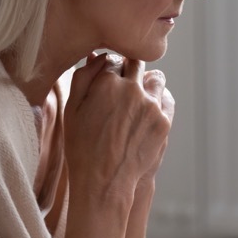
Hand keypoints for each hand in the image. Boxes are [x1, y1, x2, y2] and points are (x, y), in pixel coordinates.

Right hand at [64, 52, 174, 203]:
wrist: (104, 180)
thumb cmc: (82, 146)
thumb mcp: (72, 110)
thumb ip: (83, 78)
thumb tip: (97, 57)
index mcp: (106, 82)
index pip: (113, 59)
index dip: (110, 68)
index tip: (108, 78)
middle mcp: (132, 89)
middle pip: (136, 63)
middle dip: (129, 71)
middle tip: (122, 87)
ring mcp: (151, 105)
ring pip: (155, 78)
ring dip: (147, 84)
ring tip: (136, 100)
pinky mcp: (164, 120)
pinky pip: (166, 99)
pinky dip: (158, 101)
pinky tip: (147, 112)